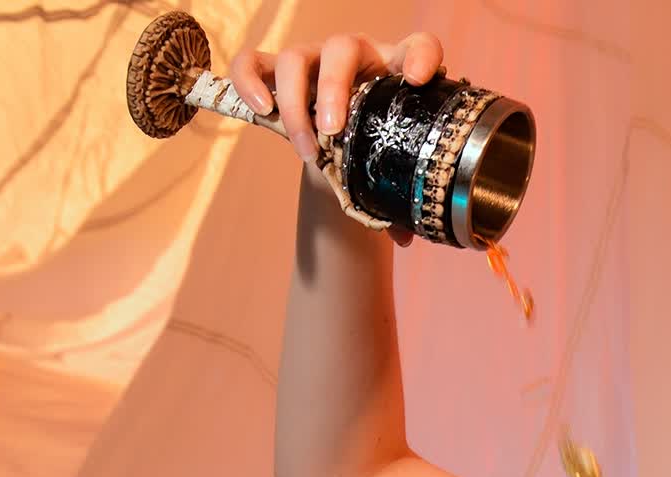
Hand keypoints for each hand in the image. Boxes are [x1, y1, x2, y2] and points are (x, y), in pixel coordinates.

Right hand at [228, 30, 444, 245]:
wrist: (346, 134)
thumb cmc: (376, 142)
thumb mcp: (392, 160)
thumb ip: (401, 193)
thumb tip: (404, 236)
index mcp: (395, 70)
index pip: (418, 47)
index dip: (420, 56)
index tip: (417, 79)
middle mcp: (355, 56)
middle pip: (341, 49)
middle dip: (333, 89)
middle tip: (333, 132)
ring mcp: (313, 60)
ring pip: (295, 59)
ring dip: (296, 105)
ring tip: (306, 150)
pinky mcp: (278, 71)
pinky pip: (253, 63)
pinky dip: (249, 81)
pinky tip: (261, 111)